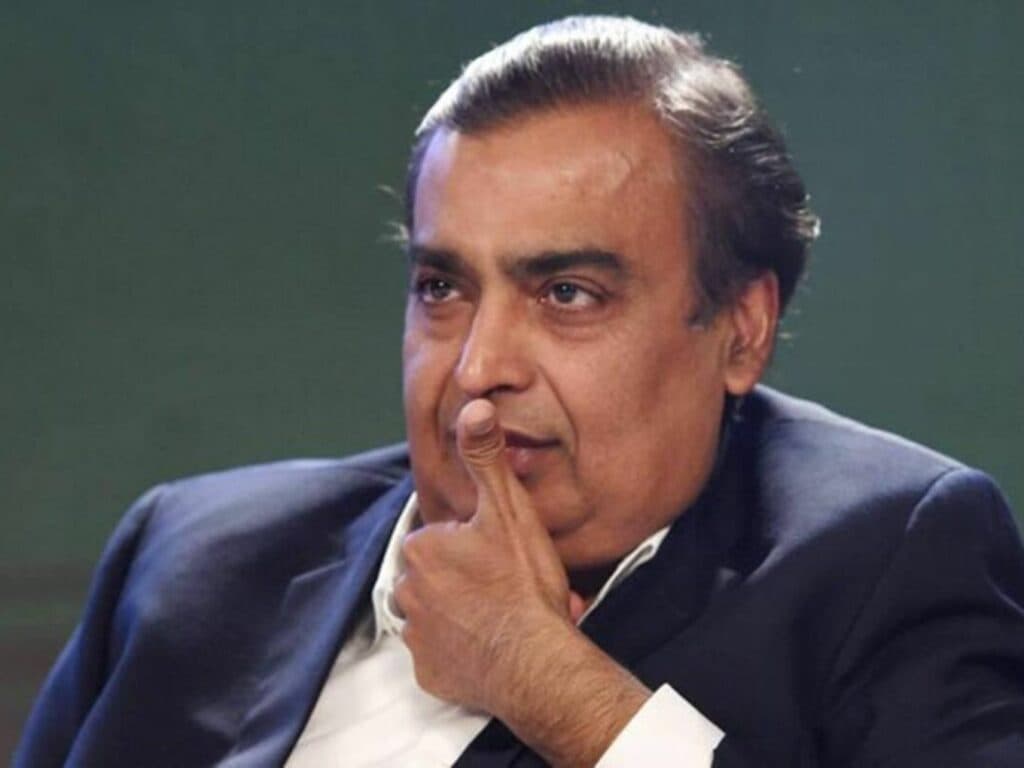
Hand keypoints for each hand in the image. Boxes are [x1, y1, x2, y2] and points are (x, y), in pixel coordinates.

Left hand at [396, 398, 649, 765]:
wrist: (536, 661)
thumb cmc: (523, 584)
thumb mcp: (508, 509)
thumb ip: (486, 457)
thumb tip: (474, 407)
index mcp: (422, 547)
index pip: (441, 535)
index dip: (474, 541)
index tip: (501, 552)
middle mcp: (408, 590)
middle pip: (437, 573)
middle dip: (467, 576)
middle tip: (508, 583)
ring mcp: (417, 635)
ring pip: (437, 612)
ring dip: (463, 611)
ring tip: (504, 613)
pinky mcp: (428, 672)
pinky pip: (440, 653)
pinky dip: (461, 649)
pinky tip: (492, 644)